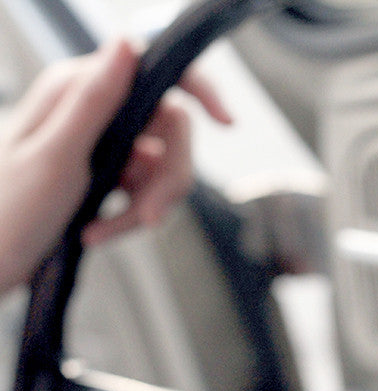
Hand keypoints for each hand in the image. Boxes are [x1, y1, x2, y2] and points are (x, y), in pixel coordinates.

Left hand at [0, 39, 230, 291]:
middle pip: (171, 128)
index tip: (227, 122)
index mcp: (77, 91)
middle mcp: (93, 111)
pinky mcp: (105, 173)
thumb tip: (127, 45)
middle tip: (150, 215)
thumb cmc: (6, 215)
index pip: (154, 71)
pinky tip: (102, 230)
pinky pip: (146, 188)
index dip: (199, 90)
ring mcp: (101, 143)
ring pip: (164, 162)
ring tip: (114, 228)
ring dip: (150, 201)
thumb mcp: (57, 156)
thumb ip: (94, 99)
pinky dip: (132, 213)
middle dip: (169, 176)